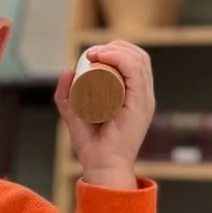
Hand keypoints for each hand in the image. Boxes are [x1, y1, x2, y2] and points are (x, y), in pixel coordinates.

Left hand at [54, 40, 154, 191]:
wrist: (100, 166)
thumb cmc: (91, 145)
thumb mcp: (74, 113)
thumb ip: (67, 95)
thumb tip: (67, 69)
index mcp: (135, 95)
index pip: (134, 61)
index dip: (115, 49)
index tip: (91, 54)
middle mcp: (144, 95)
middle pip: (138, 56)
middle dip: (115, 46)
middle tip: (91, 53)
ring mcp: (144, 99)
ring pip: (138, 60)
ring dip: (115, 50)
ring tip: (94, 54)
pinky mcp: (140, 104)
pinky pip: (136, 72)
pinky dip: (120, 59)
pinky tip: (104, 56)